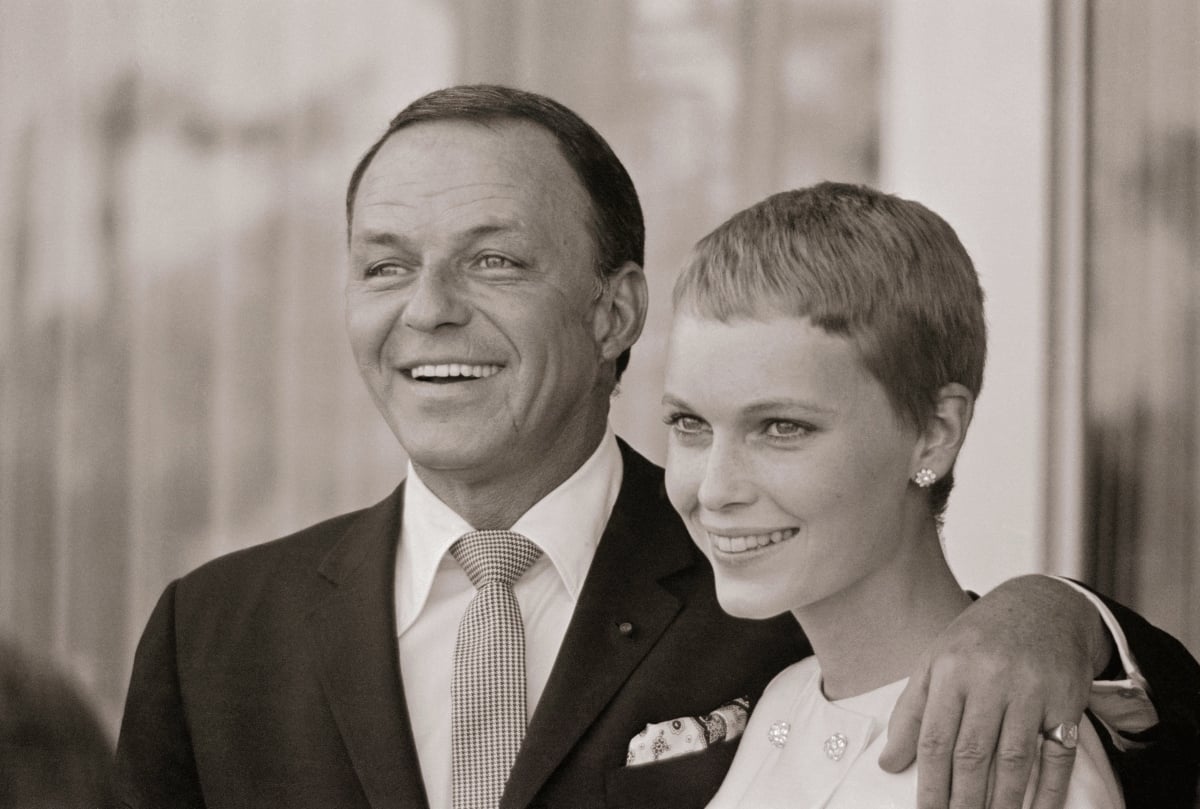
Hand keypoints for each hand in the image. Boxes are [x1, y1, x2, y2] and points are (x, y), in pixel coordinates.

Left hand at [878, 575, 1112, 808]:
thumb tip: (888, 764)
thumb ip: (912, 712)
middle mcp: (991, 678)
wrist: (1043, 606)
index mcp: (951, 668)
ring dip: (1002, 804)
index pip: (935, 737)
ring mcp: (1032, 690)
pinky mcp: (1067, 702)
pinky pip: (1058, 757)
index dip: (929, 783)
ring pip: (1014, 760)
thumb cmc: (978, 640)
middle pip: (973, 753)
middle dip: (962, 801)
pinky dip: (1049, 793)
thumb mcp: (935, 662)